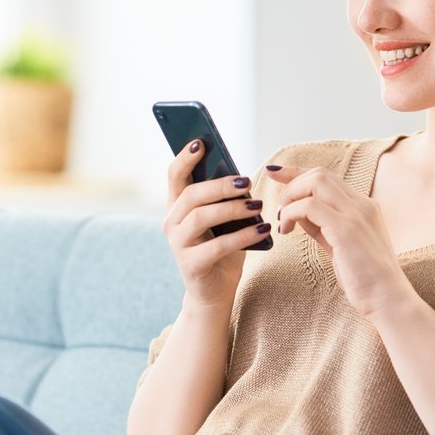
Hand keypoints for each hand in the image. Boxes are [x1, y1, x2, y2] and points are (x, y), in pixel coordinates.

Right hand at [162, 140, 269, 307]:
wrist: (214, 294)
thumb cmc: (221, 251)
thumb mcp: (223, 221)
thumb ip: (224, 201)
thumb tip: (241, 178)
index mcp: (177, 208)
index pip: (175, 176)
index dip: (185, 157)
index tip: (201, 141)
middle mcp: (172, 223)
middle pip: (192, 194)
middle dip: (221, 185)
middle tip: (247, 182)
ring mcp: (179, 245)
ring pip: (202, 217)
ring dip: (233, 208)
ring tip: (257, 206)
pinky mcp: (191, 265)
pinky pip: (218, 245)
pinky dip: (243, 236)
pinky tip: (262, 230)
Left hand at [263, 163, 417, 318]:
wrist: (388, 299)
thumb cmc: (365, 279)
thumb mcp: (341, 246)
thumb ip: (323, 227)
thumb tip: (299, 215)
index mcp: (363, 207)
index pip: (327, 178)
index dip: (298, 173)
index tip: (276, 174)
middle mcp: (361, 204)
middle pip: (319, 173)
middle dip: (291, 184)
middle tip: (279, 209)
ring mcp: (356, 214)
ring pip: (315, 181)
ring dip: (291, 197)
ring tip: (283, 221)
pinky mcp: (346, 229)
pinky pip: (309, 206)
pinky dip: (291, 213)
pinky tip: (286, 231)